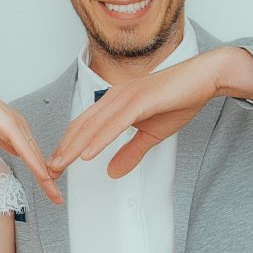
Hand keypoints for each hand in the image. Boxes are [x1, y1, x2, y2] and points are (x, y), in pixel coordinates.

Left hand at [48, 45, 252, 178]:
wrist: (204, 79)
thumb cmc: (180, 100)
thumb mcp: (151, 135)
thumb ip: (130, 153)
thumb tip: (112, 173)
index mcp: (116, 103)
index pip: (85, 127)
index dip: (69, 146)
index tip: (56, 165)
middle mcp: (115, 97)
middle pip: (82, 127)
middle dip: (64, 149)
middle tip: (48, 170)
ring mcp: (126, 97)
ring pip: (94, 127)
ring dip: (74, 148)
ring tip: (59, 166)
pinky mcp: (140, 101)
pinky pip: (115, 125)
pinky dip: (99, 140)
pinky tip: (86, 154)